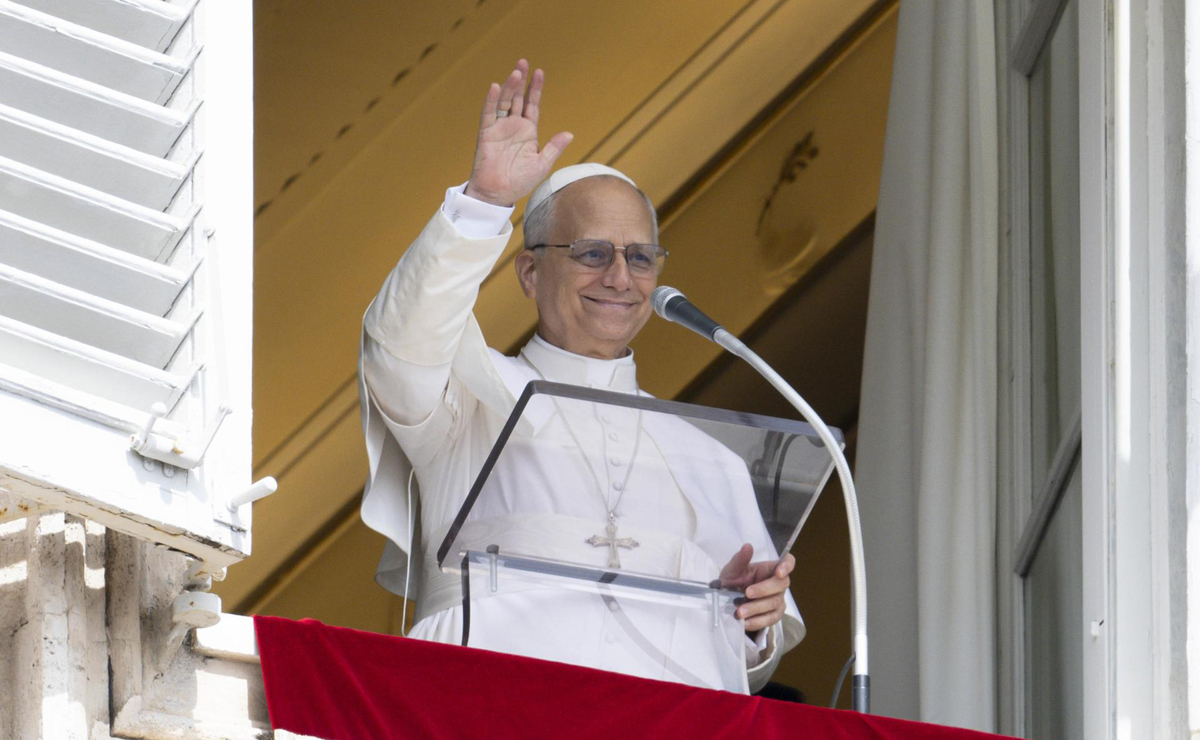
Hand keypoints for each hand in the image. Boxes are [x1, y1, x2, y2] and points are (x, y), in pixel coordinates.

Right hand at [464, 59, 573, 206]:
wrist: (498, 194)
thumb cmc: (520, 182)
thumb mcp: (541, 164)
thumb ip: (554, 148)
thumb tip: (570, 134)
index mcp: (528, 131)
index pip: (532, 105)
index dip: (535, 89)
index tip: (540, 72)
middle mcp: (513, 126)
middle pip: (518, 98)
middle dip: (521, 80)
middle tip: (524, 62)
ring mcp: (499, 128)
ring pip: (505, 102)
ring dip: (510, 87)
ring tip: (516, 72)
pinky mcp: (486, 133)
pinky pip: (488, 113)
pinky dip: (492, 100)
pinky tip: (497, 87)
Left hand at [719, 544, 793, 632]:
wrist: (726, 601)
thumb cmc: (734, 581)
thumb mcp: (732, 570)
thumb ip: (740, 560)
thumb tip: (747, 546)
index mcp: (770, 568)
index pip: (788, 562)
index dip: (787, 566)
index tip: (779, 572)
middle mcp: (778, 584)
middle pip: (781, 585)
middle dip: (763, 590)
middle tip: (746, 593)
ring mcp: (778, 600)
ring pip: (774, 604)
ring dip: (756, 608)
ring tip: (740, 612)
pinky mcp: (774, 615)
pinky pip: (770, 619)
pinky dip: (757, 621)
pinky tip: (745, 622)